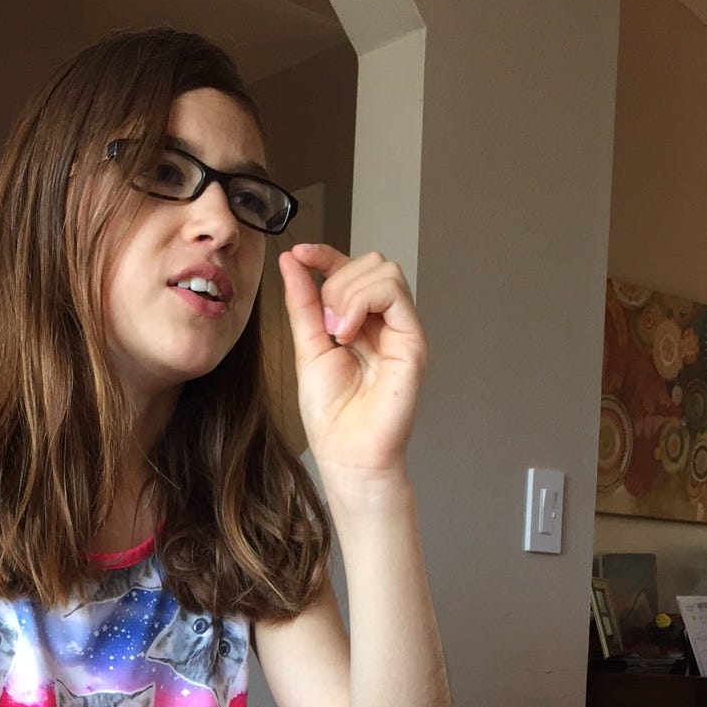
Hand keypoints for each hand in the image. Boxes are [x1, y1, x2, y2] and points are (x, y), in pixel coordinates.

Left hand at [278, 245, 427, 488]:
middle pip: (371, 262)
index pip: (350, 269)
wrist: (347, 452)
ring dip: (348, 293)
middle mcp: (385, 322)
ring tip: (336, 333)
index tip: (299, 253)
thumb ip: (303, 303)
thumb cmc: (331, 413)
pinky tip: (347, 334)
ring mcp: (402, 329)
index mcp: (359, 321)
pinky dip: (362, 302)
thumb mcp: (308, 347)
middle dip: (337, 280)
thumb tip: (291, 262)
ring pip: (384, 270)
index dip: (326, 254)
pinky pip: (394, 292)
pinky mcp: (414, 340)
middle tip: (324, 324)